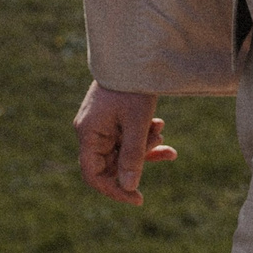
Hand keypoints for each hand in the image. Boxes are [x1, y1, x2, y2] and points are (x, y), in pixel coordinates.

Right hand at [72, 81, 175, 205]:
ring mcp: (101, 124)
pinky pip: (126, 137)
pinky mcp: (112, 117)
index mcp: (88, 133)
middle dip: (139, 160)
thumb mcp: (137, 123)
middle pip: (111, 163)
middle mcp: (90, 131)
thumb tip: (130, 188)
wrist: (134, 53)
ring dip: (145, 145)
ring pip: (122, 150)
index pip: (93, 175)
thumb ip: (133, 157)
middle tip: (164, 149)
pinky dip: (143, 136)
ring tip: (160, 128)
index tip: (138, 199)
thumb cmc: (132, 87)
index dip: (114, 190)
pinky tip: (160, 127)